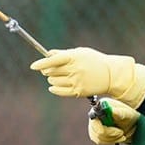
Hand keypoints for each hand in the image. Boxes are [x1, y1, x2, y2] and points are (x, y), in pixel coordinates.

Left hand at [30, 47, 144, 107]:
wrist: (111, 74)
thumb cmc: (94, 61)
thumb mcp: (80, 52)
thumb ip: (63, 53)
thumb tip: (48, 54)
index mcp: (74, 57)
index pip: (53, 60)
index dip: (41, 63)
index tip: (33, 66)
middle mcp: (75, 69)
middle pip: (51, 71)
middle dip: (46, 70)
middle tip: (48, 69)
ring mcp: (76, 81)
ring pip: (54, 81)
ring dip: (52, 79)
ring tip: (59, 76)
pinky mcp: (78, 92)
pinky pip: (59, 91)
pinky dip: (54, 89)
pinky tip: (54, 86)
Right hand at [88, 98, 139, 144]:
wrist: (131, 123)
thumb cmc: (129, 116)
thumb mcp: (127, 114)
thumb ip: (119, 113)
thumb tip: (112, 111)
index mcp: (102, 105)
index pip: (95, 117)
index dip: (103, 125)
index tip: (118, 130)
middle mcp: (95, 114)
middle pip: (96, 129)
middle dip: (111, 134)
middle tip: (121, 132)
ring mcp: (94, 124)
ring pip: (98, 137)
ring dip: (112, 138)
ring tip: (121, 134)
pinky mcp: (96, 132)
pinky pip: (99, 140)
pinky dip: (110, 141)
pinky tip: (117, 137)